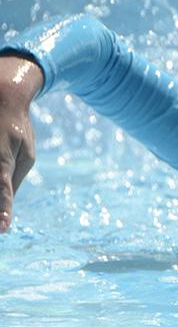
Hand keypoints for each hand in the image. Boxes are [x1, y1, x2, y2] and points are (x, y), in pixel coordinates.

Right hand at [0, 53, 42, 232]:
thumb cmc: (17, 131)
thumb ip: (13, 181)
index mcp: (2, 160)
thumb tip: (5, 210)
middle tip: (1, 227)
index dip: (3, 211)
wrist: (1, 97)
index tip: (3, 229)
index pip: (2, 190)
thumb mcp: (26, 155)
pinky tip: (2, 196)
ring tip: (3, 218)